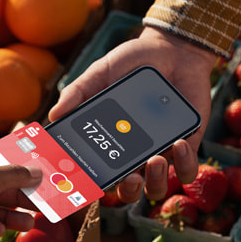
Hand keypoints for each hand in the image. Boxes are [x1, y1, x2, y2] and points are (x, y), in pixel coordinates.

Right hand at [48, 26, 217, 201]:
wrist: (171, 51)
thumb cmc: (132, 64)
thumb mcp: (100, 73)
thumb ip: (78, 92)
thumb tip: (54, 115)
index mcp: (109, 143)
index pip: (97, 173)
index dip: (90, 185)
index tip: (87, 181)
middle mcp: (134, 154)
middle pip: (127, 190)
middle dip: (127, 190)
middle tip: (129, 177)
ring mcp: (161, 153)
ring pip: (156, 188)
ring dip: (155, 181)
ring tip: (154, 160)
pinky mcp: (187, 146)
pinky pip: (187, 169)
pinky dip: (185, 163)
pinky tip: (178, 143)